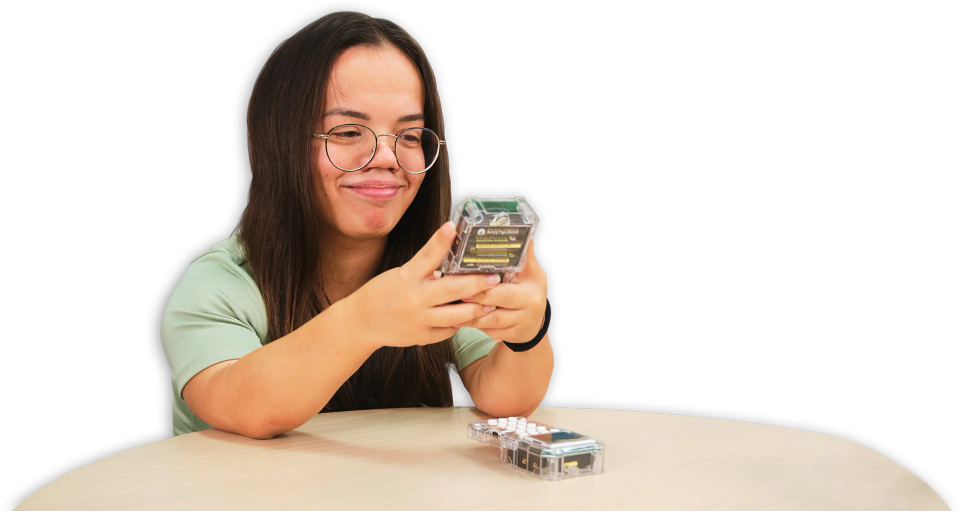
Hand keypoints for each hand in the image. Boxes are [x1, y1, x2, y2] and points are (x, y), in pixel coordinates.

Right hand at [343, 221, 499, 349]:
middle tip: (495, 277)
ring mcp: (420, 319)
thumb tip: (449, 263)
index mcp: (406, 278)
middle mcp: (415, 298)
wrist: (361, 324)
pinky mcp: (423, 336)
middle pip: (454, 289)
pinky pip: (449, 330)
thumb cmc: (380, 295)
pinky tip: (465, 317)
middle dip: (478, 282)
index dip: (440, 240)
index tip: (453, 226)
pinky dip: (459, 323)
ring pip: (458, 315)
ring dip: (477, 308)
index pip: (426, 255)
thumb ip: (423, 271)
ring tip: (490, 303)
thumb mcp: (399, 276)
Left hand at [455, 239, 547, 343]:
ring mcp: (517, 325)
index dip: (485, 286)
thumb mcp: (532, 271)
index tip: (470, 280)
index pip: (504, 289)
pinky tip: (457, 318)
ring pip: (488, 321)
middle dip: (475, 298)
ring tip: (451, 306)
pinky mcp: (507, 336)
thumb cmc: (529, 290)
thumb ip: (524, 254)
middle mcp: (527, 309)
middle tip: (456, 292)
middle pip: (495, 305)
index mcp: (531, 290)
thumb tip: (521, 232)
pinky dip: (471, 325)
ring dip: (469, 314)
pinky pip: (487, 331)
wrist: (534, 323)